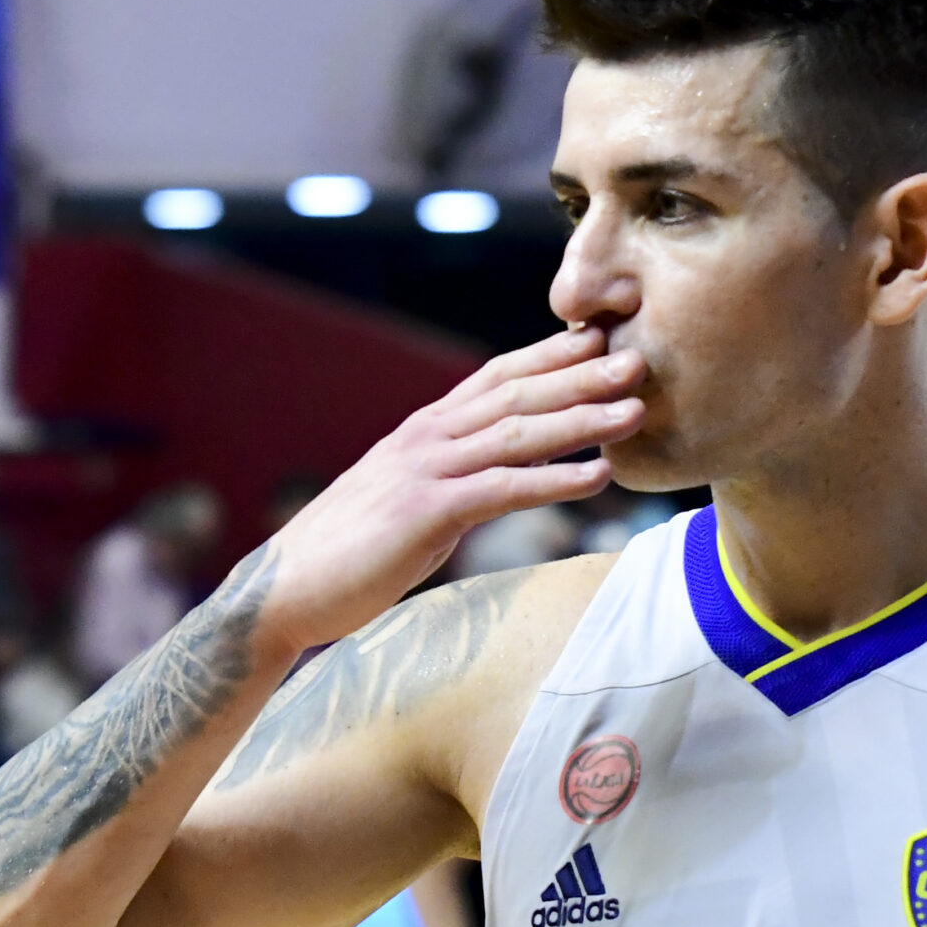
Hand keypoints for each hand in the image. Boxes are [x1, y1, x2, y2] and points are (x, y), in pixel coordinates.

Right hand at [256, 327, 643, 654]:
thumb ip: (452, 482)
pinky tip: (599, 476)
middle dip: (581, 375)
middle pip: (517, 394)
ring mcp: (426, 470)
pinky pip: (503, 490)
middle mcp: (428, 437)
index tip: (603, 338)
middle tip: (640, 358)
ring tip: (635, 410)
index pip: (497, 378)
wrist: (286, 588)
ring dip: (582, 420)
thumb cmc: (350, 553)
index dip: (551, 356)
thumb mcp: (409, 503)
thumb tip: (492, 485)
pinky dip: (555, 480)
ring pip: (518, 433)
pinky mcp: (426, 512)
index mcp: (426, 431)